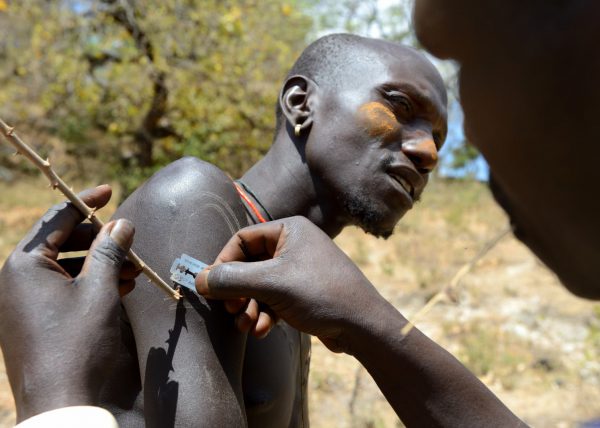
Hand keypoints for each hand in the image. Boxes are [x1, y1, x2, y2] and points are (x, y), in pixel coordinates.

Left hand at [0, 185, 137, 421]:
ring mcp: (24, 304)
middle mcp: (16, 281)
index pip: (56, 219)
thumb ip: (109, 251)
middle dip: (98, 239)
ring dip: (100, 263)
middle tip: (129, 240)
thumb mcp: (99, 290)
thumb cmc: (78, 342)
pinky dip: (92, 284)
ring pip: (65, 267)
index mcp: (22, 265)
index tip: (110, 191)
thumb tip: (121, 223)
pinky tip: (120, 287)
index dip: (85, 202)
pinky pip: (64, 290)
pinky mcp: (36, 322)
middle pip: (61, 242)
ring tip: (132, 268)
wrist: (64, 404)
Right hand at [196, 216, 387, 352]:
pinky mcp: (303, 292)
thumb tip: (199, 279)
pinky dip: (265, 314)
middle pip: (249, 265)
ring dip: (249, 307)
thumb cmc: (320, 294)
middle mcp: (293, 245)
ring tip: (247, 325)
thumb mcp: (271, 284)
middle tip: (231, 310)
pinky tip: (263, 330)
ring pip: (259, 286)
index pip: (242, 240)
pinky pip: (273, 299)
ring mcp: (299, 270)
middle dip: (238, 291)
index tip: (211, 286)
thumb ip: (232, 280)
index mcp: (289, 229)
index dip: (223, 263)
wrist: (363, 325)